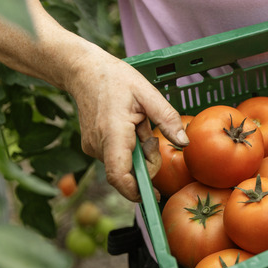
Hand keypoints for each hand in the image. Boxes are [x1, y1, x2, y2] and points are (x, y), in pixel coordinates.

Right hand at [68, 52, 188, 201]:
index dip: (136, 192)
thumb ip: (167, 119)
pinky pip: (116, 156)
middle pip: (127, 171)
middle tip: (149, 135)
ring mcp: (92, 147)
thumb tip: (184, 142)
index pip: (120, 176)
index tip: (154, 196)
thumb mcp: (148, 93)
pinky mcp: (91, 146)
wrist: (83, 71)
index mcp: (113, 133)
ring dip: (138, 152)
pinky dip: (128, 147)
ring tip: (137, 124)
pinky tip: (128, 126)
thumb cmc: (116, 79)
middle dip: (146, 162)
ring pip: (123, 163)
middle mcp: (99, 145)